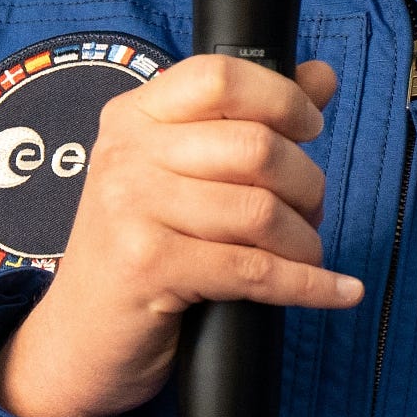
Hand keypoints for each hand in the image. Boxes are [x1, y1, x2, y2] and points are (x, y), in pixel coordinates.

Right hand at [0, 55, 361, 416]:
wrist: (77, 340)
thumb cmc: (137, 252)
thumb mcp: (177, 174)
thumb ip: (246, 120)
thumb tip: (320, 77)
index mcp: (133, 116)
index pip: (219, 76)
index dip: (280, 97)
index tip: (310, 126)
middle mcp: (127, 154)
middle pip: (254, 146)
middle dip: (306, 183)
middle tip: (309, 209)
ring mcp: (132, 209)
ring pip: (260, 210)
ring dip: (305, 239)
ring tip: (305, 252)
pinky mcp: (148, 267)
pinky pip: (255, 271)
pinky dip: (310, 285)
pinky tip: (339, 291)